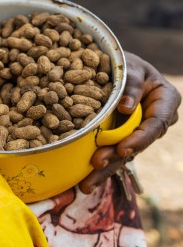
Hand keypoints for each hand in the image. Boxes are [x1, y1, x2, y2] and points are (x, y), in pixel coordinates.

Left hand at [79, 51, 181, 193]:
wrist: (117, 65)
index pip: (155, 124)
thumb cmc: (126, 62)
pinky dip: (96, 166)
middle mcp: (155, 120)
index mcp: (165, 101)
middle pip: (137, 144)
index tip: (122, 148)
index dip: (139, 139)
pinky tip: (82, 181)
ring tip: (85, 184)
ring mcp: (137, 131)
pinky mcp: (121, 136)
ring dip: (104, 168)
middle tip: (96, 165)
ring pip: (122, 153)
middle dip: (115, 158)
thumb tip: (127, 108)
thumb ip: (131, 84)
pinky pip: (110, 152)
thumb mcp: (130, 67)